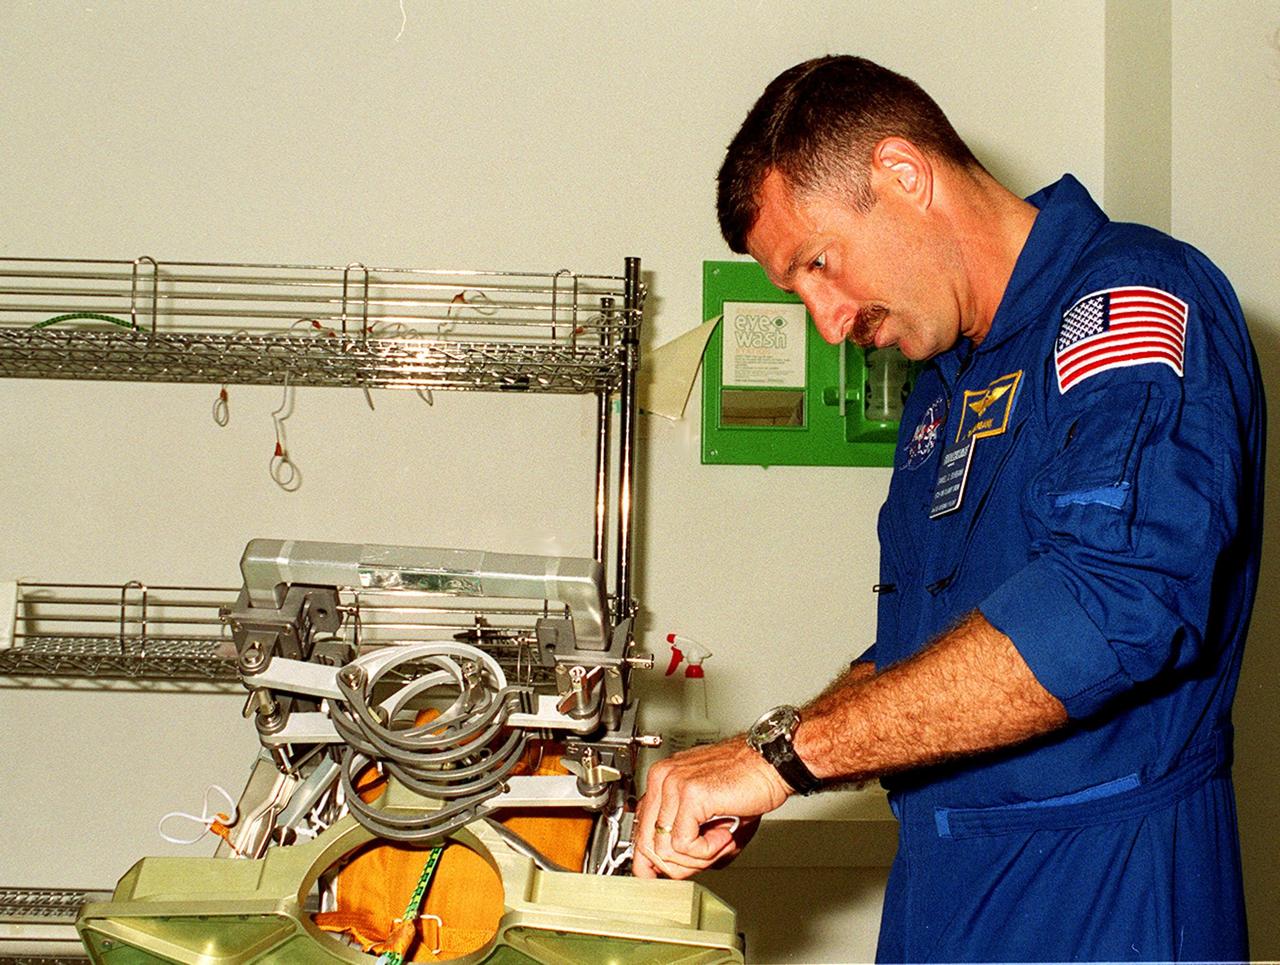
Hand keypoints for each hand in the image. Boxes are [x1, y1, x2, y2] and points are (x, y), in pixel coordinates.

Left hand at [631, 737, 789, 878]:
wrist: (771, 764)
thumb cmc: (746, 783)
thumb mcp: (706, 814)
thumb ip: (685, 837)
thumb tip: (670, 870)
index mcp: (662, 780)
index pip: (639, 831)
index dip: (651, 861)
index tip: (663, 875)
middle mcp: (662, 779)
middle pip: (647, 845)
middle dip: (678, 865)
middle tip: (706, 858)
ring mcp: (673, 784)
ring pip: (665, 849)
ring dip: (697, 858)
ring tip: (721, 841)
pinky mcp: (690, 795)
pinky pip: (684, 844)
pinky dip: (706, 850)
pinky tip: (725, 834)